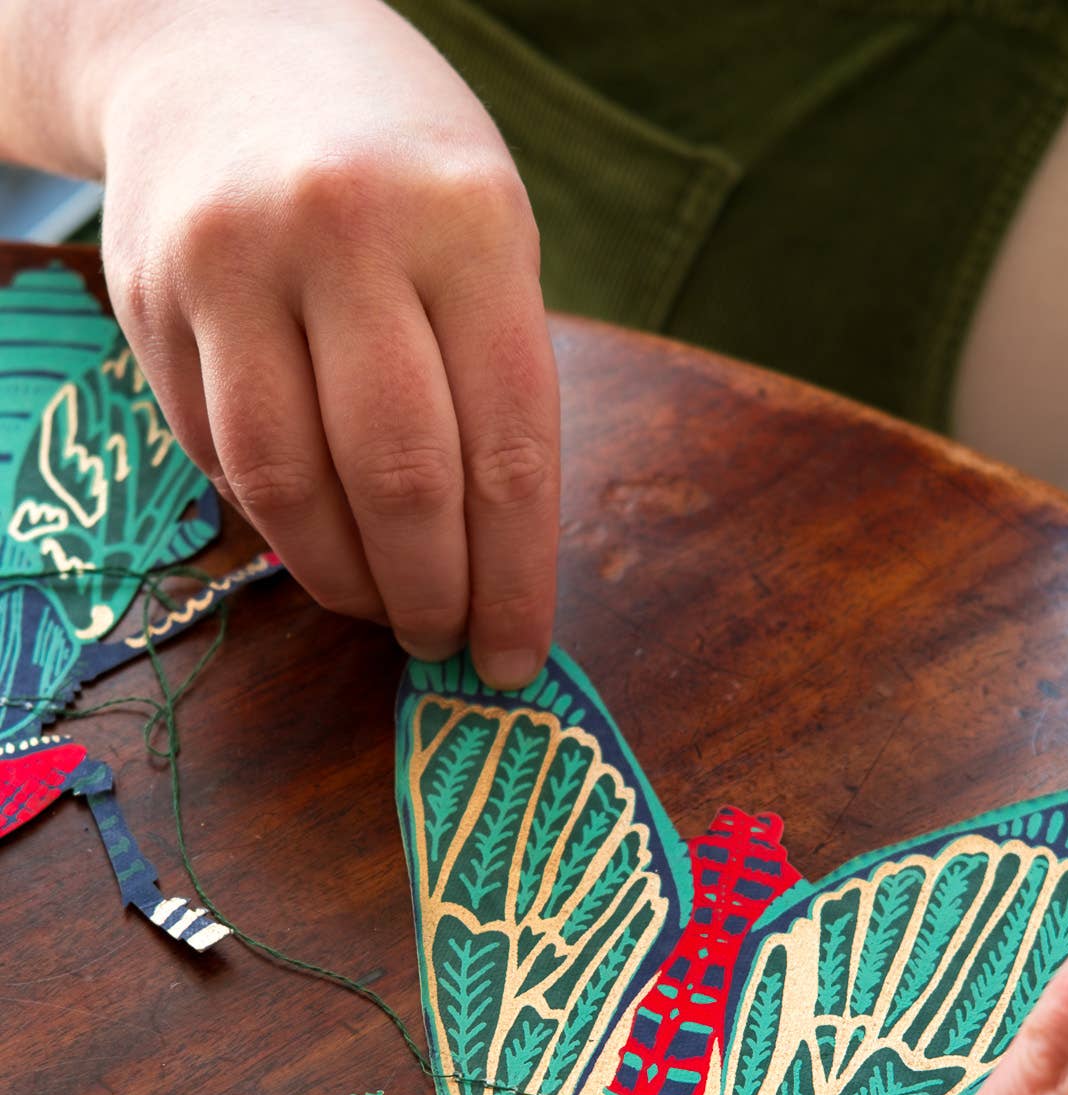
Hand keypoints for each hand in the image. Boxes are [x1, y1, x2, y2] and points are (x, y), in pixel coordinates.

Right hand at [97, 0, 557, 681]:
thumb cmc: (391, 162)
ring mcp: (231, 262)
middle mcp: (343, 232)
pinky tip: (315, 534)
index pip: (507, 450)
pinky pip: (221, 456)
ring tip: (383, 607)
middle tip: (444, 641)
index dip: (516, 579)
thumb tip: (498, 568)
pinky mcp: (150, 296)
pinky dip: (277, 522)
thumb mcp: (483, 228)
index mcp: (464, 221)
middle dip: (431, 594)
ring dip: (345, 581)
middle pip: (399, 481)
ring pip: (291, 487)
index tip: (516, 659)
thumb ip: (494, 379)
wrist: (217, 39)